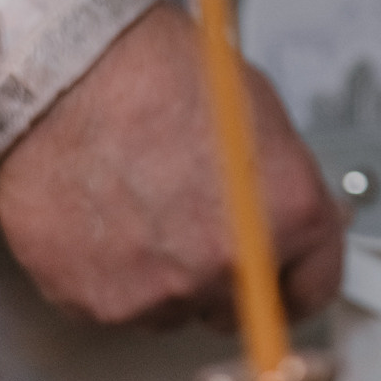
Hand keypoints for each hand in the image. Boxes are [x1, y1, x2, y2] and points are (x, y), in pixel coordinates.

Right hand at [0, 2, 344, 325]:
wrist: (67, 72)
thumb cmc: (158, 74)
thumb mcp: (256, 113)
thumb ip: (277, 189)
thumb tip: (280, 215)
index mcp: (287, 217)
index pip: (313, 288)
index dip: (293, 280)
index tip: (280, 280)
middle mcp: (230, 266)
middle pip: (238, 305)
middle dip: (220, 274)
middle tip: (186, 221)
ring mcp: (161, 292)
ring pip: (170, 308)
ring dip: (158, 274)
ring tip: (133, 205)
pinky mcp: (97, 303)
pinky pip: (110, 305)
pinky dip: (104, 273)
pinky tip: (98, 218)